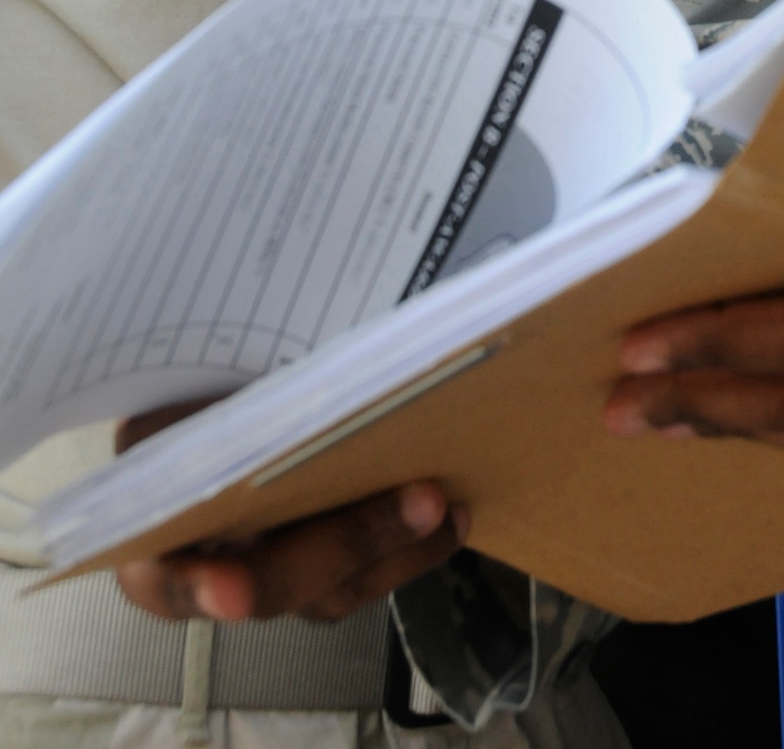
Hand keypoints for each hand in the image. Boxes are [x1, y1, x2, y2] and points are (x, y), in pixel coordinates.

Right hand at [115, 402, 465, 621]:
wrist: (229, 380)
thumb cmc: (200, 378)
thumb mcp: (186, 376)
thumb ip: (209, 396)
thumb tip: (267, 368)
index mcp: (152, 518)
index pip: (161, 570)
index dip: (195, 582)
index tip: (232, 591)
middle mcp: (211, 562)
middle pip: (273, 580)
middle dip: (348, 540)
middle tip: (418, 501)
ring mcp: (272, 570)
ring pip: (332, 590)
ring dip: (395, 545)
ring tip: (443, 501)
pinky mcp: (324, 569)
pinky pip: (367, 576)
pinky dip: (413, 546)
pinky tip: (454, 512)